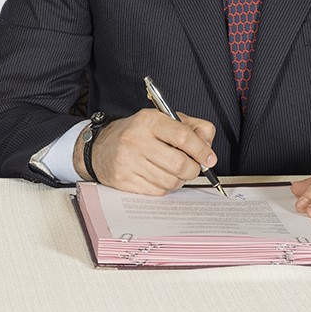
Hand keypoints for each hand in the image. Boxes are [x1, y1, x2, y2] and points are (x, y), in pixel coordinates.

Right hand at [77, 110, 216, 194]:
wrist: (101, 147)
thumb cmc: (137, 133)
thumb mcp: (163, 120)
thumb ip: (192, 127)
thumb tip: (208, 146)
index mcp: (148, 121)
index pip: (183, 137)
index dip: (201, 150)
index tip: (209, 158)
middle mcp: (136, 140)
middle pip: (179, 163)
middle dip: (193, 169)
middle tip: (193, 167)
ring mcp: (129, 162)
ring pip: (171, 181)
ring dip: (179, 179)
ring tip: (174, 171)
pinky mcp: (124, 181)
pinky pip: (158, 191)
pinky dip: (165, 187)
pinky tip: (160, 176)